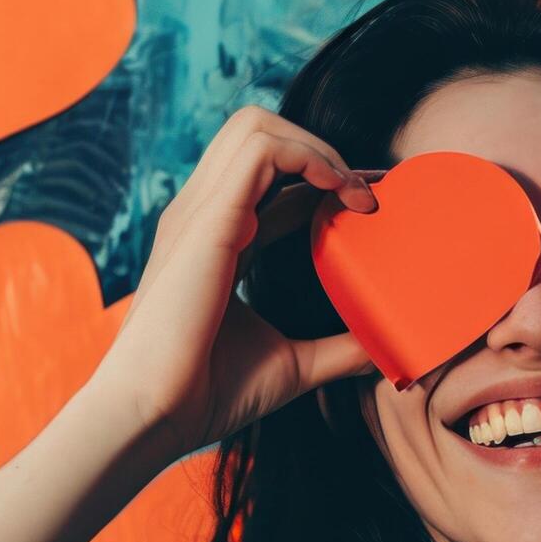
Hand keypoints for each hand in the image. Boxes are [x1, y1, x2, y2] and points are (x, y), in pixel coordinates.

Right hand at [91, 105, 378, 460]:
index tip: (373, 205)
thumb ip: (338, 350)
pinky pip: (262, 149)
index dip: (325, 182)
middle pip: (259, 135)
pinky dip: (310, 156)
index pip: (272, 183)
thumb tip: (385, 348)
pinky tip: (339, 192)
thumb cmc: (207, 396)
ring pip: (257, 127)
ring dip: (320, 148)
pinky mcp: (208, 219)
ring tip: (357, 193)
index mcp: (216, 240)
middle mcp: (204, 216)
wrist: (155, 414)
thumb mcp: (293, 366)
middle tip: (369, 196)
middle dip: (322, 150)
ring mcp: (200, 212)